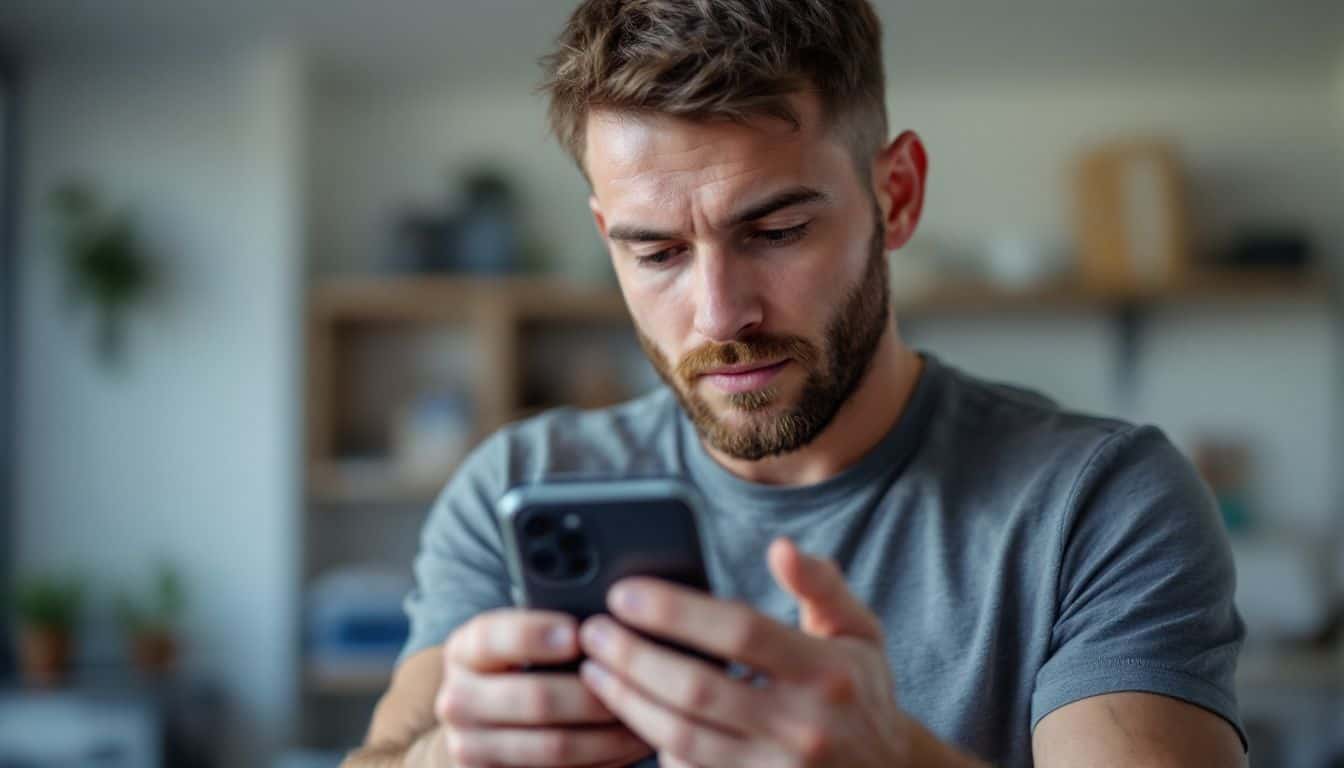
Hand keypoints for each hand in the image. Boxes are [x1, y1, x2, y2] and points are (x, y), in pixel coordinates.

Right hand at [436, 608, 653, 766]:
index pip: (491, 638)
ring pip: (555, 746)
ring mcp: (469, 748)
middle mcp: (456, 699)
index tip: (578, 632)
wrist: (489, 725)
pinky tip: (629, 745)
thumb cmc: (525, 666)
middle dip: (594, 693)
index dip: (534, 634)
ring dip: (610, 734)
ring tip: (648, 716)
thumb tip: (605, 620)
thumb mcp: (522, 640)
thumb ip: (554, 628)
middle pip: (534, 698)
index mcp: (464, 651)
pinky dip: (603, 761)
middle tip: (637, 682)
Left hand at [577, 538, 982, 767]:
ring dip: (628, 702)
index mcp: (826, 670)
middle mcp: (803, 725)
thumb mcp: (859, 630)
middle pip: (697, 688)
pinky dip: (653, 745)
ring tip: (595, 670)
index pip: (740, 631)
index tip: (625, 593)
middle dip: (633, 657)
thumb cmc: (861, 691)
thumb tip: (780, 548)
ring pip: (681, 737)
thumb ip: (820, 585)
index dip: (675, 610)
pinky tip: (629, 714)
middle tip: (593, 631)